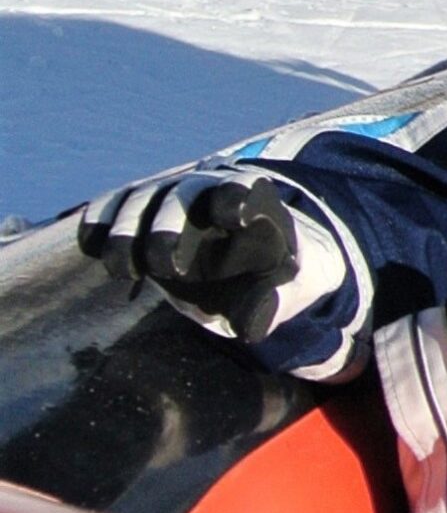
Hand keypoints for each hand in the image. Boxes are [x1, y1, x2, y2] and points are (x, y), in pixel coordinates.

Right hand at [78, 169, 300, 343]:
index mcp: (255, 199)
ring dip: (126, 230)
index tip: (235, 220)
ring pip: (142, 196)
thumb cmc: (272, 272)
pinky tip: (91, 245)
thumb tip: (251, 325)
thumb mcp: (289, 288)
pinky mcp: (139, 208)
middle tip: (165, 267)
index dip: (234, 201)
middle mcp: (208, 188)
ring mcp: (170, 193)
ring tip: (122, 273)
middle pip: (184, 192)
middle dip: (168, 226)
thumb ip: (274, 302)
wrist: (247, 257)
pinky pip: (113, 203)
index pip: (242, 190)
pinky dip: (99, 219)